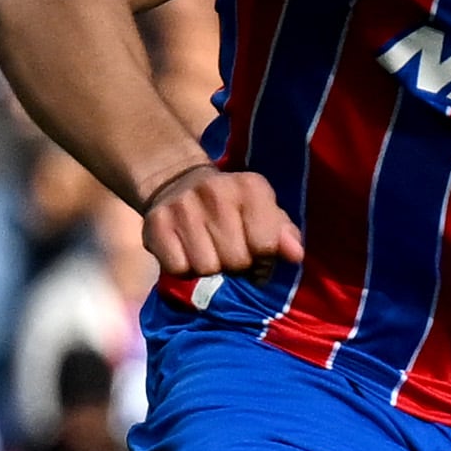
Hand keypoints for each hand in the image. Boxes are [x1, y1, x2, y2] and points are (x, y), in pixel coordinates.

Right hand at [140, 168, 304, 281]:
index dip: (264, 259)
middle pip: (236, 261)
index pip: (266, 245)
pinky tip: (187, 252)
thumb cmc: (232, 205)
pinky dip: (184, 268)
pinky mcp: (155, 224)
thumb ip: (284, 233)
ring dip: (210, 268)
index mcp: (251, 187)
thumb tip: (295, 255)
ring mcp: (183, 207)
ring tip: (208, 251)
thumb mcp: (264, 210)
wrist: (176, 182)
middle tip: (229, 253)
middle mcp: (216, 192)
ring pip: (206, 268)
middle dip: (237, 265)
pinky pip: (178, 269)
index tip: (257, 254)